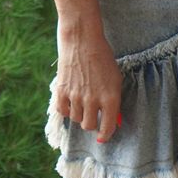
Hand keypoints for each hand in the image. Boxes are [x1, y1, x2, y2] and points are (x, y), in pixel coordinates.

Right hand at [55, 16, 123, 142]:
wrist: (82, 40)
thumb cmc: (103, 57)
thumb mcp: (115, 78)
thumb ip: (114, 100)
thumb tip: (113, 120)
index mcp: (110, 97)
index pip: (108, 127)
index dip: (106, 134)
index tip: (103, 136)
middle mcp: (93, 100)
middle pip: (89, 126)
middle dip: (93, 123)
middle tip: (94, 114)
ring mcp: (76, 97)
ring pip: (76, 119)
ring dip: (80, 114)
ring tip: (83, 100)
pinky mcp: (62, 92)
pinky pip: (63, 111)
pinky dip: (67, 109)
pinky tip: (72, 100)